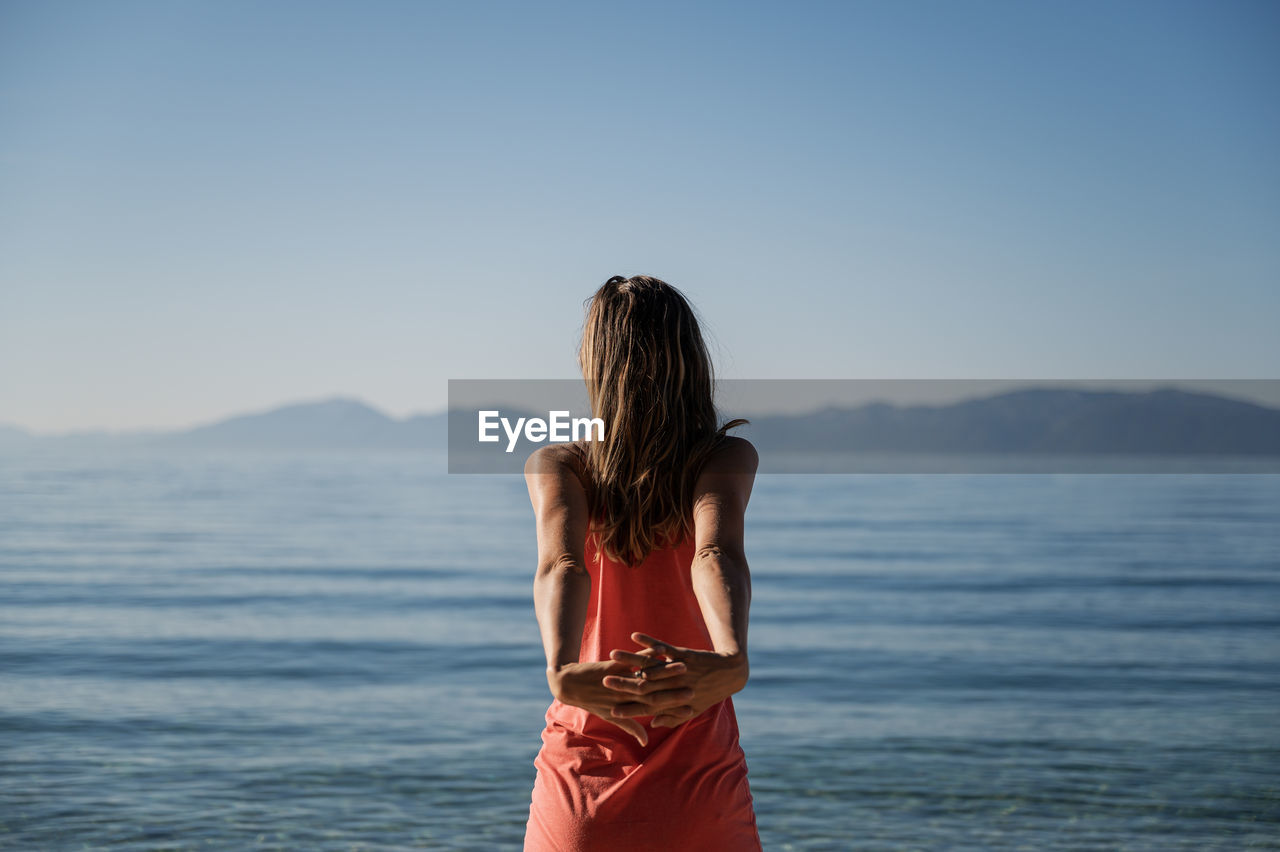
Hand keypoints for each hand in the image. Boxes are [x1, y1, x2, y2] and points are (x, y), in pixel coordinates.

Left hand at [547, 658, 693, 746]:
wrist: (568, 685)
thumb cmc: (593, 701)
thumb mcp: (611, 715)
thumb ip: (631, 725)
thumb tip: (645, 739)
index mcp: (626, 708)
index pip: (654, 710)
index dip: (673, 711)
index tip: (691, 710)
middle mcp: (623, 696)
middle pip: (654, 694)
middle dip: (675, 692)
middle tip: (694, 690)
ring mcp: (618, 680)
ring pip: (645, 677)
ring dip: (665, 671)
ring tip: (683, 667)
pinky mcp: (611, 666)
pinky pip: (632, 660)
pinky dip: (645, 654)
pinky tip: (658, 650)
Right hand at [601, 632, 748, 728]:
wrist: (731, 674)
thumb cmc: (709, 693)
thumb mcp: (693, 709)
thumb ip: (672, 718)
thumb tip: (654, 724)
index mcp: (675, 702)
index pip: (647, 707)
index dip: (629, 709)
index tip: (611, 710)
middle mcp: (675, 687)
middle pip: (644, 686)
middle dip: (622, 684)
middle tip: (603, 682)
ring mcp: (679, 670)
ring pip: (651, 666)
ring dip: (631, 659)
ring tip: (613, 655)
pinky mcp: (685, 655)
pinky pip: (665, 648)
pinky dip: (649, 642)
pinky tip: (635, 636)